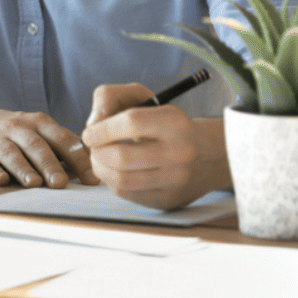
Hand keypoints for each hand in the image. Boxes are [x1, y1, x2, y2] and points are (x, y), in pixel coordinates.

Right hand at [0, 106, 98, 188]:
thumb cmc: (8, 131)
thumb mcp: (34, 130)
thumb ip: (60, 146)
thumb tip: (95, 168)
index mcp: (37, 122)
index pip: (62, 138)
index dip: (77, 158)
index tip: (91, 178)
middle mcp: (16, 127)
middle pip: (36, 145)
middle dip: (49, 164)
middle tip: (61, 183)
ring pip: (10, 153)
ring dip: (22, 168)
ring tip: (34, 184)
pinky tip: (0, 180)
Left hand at [82, 82, 229, 209]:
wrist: (208, 154)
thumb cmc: (164, 122)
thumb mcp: (143, 97)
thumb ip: (110, 98)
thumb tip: (92, 126)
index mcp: (175, 122)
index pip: (131, 123)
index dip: (102, 129)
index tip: (89, 133)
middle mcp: (179, 152)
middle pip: (122, 157)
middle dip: (97, 152)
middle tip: (93, 148)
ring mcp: (175, 179)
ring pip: (122, 180)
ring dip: (100, 169)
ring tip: (99, 159)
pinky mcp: (168, 200)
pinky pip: (128, 194)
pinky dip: (113, 182)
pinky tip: (114, 171)